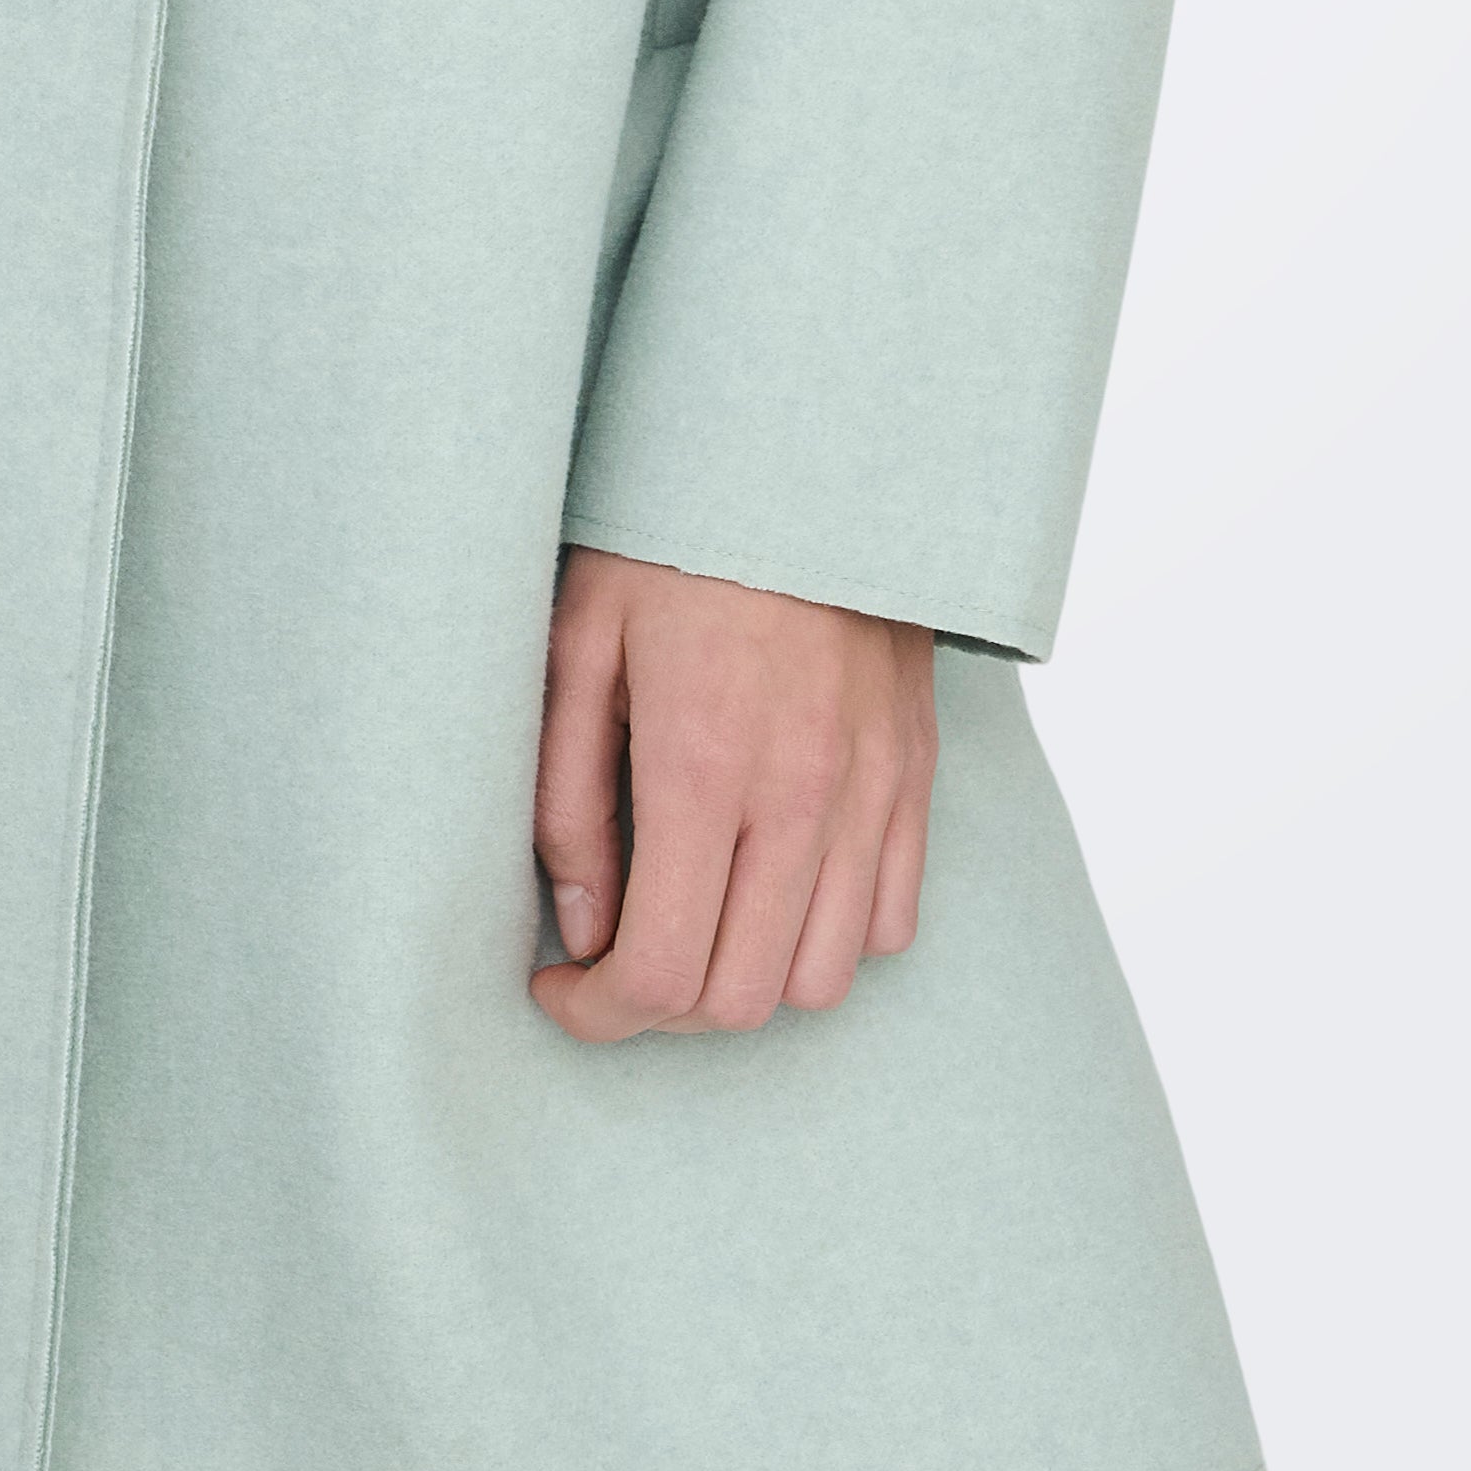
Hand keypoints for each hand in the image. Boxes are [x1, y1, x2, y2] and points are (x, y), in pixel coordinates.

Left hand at [527, 549, 937, 1041]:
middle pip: (742, 999)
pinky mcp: (914, 775)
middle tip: (613, 959)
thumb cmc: (670, 540)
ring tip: (695, 920)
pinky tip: (771, 885)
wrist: (804, 456)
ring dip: (747, 978)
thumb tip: (583, 928)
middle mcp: (800, 796)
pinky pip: (890, 920)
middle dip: (661, 1010)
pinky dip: (827, 936)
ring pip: (822, 979)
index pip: (661, 970)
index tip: (556, 987)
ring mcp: (872, 790)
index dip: (596, 1013)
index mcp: (702, 765)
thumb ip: (568, 800)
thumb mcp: (580, 645)